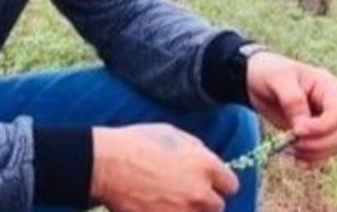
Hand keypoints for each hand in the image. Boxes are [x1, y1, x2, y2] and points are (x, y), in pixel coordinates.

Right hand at [90, 123, 238, 211]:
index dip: (218, 184)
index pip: (230, 185)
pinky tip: (157, 207)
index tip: (206, 184)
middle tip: (183, 194)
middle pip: (216, 206)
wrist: (106, 164)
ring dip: (186, 210)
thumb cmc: (135, 143)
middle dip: (203, 201)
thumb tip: (205, 159)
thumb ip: (196, 149)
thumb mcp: (171, 133)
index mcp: (205, 165)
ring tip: (168, 201)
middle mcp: (199, 192)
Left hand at [245, 52, 336, 166]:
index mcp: (329, 87)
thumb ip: (293, 100)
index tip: (298, 130)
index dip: (323, 127)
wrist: (256, 79)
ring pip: (336, 146)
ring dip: (315, 154)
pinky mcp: (317, 134)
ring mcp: (327, 121)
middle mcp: (333, 105)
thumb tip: (303, 128)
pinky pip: (325, 153)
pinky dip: (313, 160)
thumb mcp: (278, 78)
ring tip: (289, 150)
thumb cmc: (268, 72)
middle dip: (319, 144)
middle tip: (293, 145)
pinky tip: (297, 161)